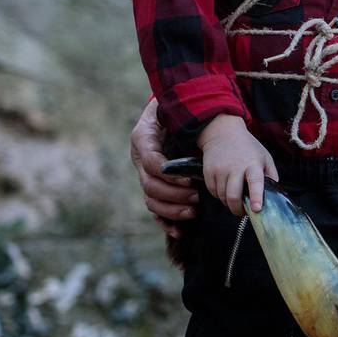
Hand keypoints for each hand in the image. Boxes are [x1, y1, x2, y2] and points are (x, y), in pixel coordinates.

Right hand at [131, 100, 198, 232]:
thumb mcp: (172, 105)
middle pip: (150, 186)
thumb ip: (174, 111)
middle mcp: (140, 160)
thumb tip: (185, 115)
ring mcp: (146, 175)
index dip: (169, 175)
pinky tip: (178, 231)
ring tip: (194, 211)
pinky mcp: (155, 187)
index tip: (190, 181)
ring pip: (152, 200)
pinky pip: (155, 210)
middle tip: (197, 197)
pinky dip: (165, 222)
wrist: (172, 111)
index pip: (150, 163)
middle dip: (174, 194)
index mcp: (143, 140)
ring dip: (172, 209)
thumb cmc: (174, 108)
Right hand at [198, 115, 278, 215]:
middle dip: (238, 209)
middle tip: (243, 212)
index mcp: (253, 163)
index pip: (255, 182)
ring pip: (222, 197)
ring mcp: (220, 170)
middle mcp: (235, 167)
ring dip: (229, 204)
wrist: (223, 134)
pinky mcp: (208, 172)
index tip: (256, 209)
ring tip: (235, 200)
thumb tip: (274, 196)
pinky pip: (213, 192)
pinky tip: (225, 190)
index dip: (256, 196)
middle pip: (233, 195)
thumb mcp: (265, 157)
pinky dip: (219, 196)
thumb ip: (271, 176)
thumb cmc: (248, 148)